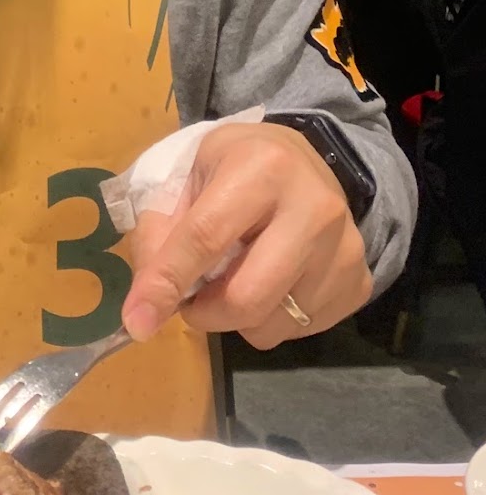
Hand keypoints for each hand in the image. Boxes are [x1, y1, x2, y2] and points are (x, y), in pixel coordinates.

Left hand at [121, 122, 372, 350]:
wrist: (303, 163)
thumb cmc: (231, 171)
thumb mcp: (182, 179)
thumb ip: (157, 235)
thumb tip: (146, 307)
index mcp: (263, 169)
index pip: (206, 237)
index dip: (165, 283)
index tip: (136, 321)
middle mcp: (314, 207)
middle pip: (246, 297)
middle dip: (204, 313)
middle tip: (191, 299)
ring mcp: (345, 247)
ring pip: (271, 325)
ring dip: (235, 321)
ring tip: (233, 282)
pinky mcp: (359, 281)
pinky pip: (298, 331)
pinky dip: (269, 322)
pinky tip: (268, 285)